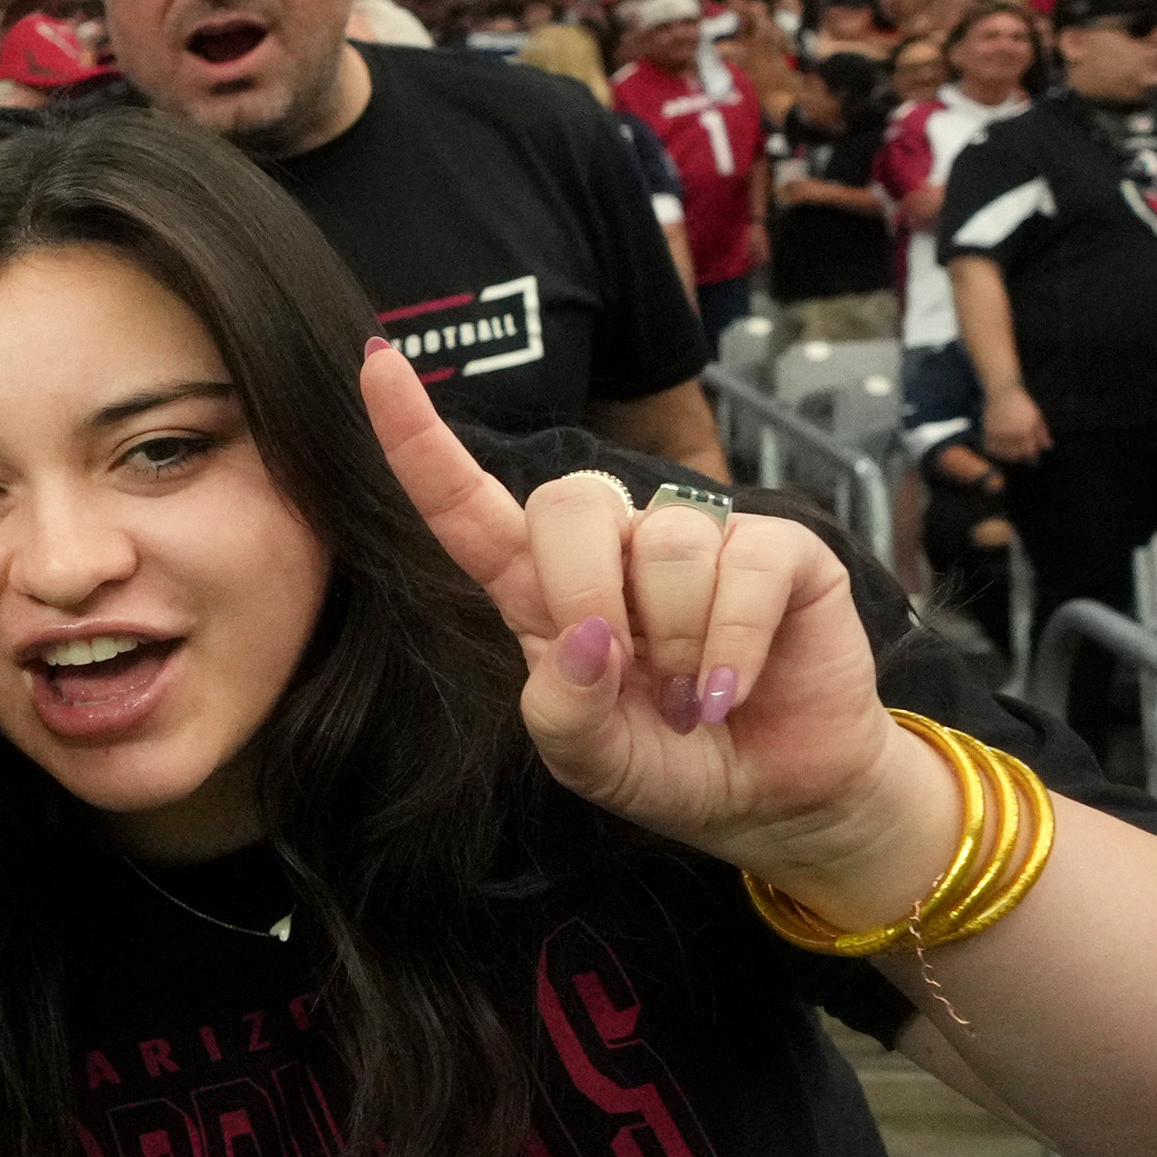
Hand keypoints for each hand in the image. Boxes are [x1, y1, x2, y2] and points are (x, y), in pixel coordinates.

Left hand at [369, 339, 960, 910]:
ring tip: (691, 696)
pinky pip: (747, 562)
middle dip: (584, 590)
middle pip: (568, 500)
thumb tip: (584, 639)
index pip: (465, 503)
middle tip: (624, 670)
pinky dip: (735, 642)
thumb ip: (562, 714)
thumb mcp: (588, 761)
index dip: (419, 437)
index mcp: (539, 587)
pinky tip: (731, 688)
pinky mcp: (781, 549)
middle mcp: (615, 547)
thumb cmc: (667, 762)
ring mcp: (698, 539)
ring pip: (666, 540)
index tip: (376, 363)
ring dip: (676, 639)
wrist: (775, 793)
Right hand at [978, 383, 1050, 464]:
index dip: (1033, 457)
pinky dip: (996, 451)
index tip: (1035, 460)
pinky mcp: (987, 432)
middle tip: (1024, 459)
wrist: (1003, 393)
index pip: (1030, 451)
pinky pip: (991, 447)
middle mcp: (1011, 434)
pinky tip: (1000, 451)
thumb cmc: (1022, 404)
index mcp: (1025, 431)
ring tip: (1013, 455)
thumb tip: (1048, 447)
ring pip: (1003, 452)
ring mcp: (998, 434)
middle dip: (1022, 457)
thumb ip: (1042, 433)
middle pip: (1016, 454)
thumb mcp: (1037, 417)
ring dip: (1009, 456)